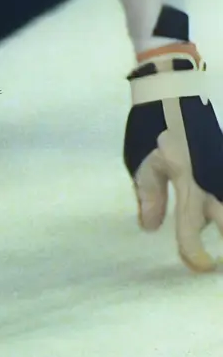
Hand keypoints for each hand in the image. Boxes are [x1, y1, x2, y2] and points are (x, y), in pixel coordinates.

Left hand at [126, 54, 221, 271]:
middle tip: (222, 262)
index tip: (198, 265)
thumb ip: (150, 197)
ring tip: (222, 239)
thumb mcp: (142, 162)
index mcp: (186, 182)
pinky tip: (218, 212)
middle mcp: (212, 180)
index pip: (191, 230)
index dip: (194, 253)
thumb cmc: (152, 126)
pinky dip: (222, 204)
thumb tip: (151, 228)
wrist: (175, 91)